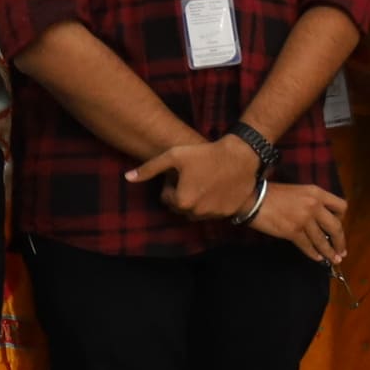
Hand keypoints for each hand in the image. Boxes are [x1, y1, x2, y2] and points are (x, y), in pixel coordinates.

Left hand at [133, 134, 264, 221]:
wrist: (241, 157)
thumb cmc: (205, 154)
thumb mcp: (174, 156)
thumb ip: (149, 169)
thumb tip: (128, 178)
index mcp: (181, 200)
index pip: (166, 198)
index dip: (172, 183)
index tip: (183, 172)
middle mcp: (195, 212)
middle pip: (180, 207)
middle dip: (183, 194)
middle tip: (193, 177)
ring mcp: (213, 214)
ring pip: (195, 211)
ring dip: (196, 201)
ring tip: (205, 182)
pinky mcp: (227, 213)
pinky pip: (212, 212)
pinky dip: (212, 203)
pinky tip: (217, 187)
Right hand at [244, 181, 346, 264]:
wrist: (253, 198)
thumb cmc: (273, 194)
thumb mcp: (299, 191)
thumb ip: (313, 202)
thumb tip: (321, 219)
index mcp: (317, 193)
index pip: (341, 206)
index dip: (342, 218)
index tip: (339, 226)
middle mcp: (314, 205)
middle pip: (336, 227)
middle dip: (340, 241)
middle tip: (342, 252)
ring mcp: (304, 219)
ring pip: (322, 239)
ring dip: (329, 251)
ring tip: (334, 259)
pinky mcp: (292, 231)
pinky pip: (307, 245)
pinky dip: (313, 253)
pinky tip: (317, 258)